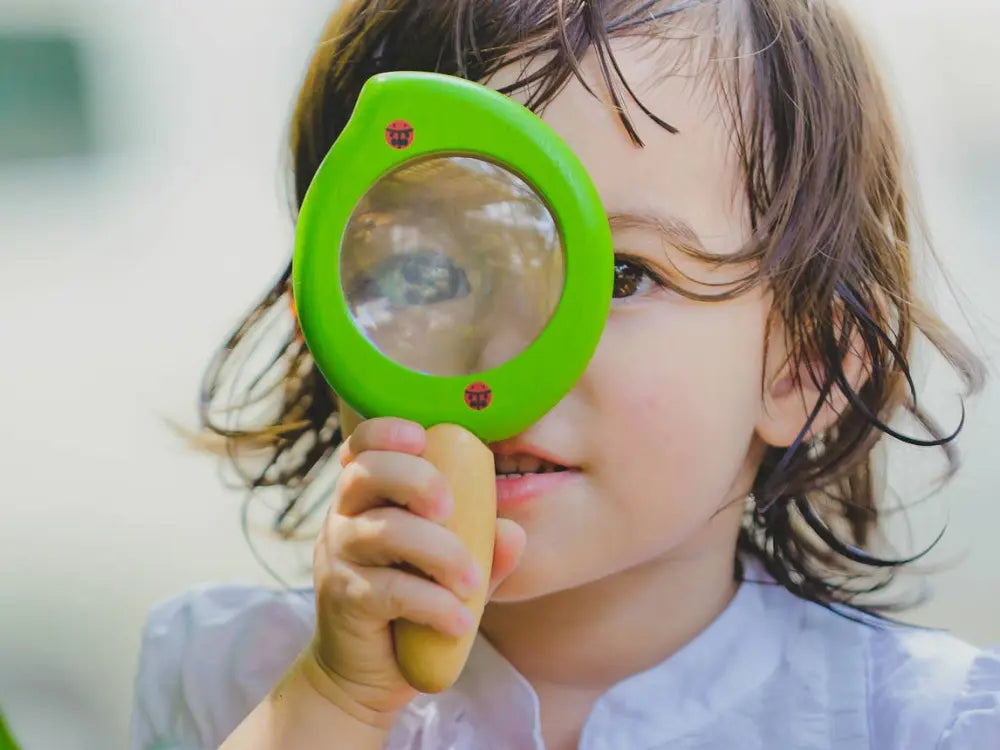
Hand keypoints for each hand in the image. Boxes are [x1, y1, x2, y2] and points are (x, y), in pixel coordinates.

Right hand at [303, 417, 525, 721]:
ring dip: (439, 551)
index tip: (422, 437)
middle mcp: (344, 517)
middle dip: (416, 479)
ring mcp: (339, 558)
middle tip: (451, 509)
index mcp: (368, 496)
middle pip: (366, 473)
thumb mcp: (452, 571)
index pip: (363, 446)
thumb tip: (514, 532)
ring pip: (383, 531)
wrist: (366, 674)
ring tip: (472, 582)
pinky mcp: (345, 600)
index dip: (386, 432)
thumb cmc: (413, 603)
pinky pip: (391, 590)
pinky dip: (434, 603)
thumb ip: (484, 548)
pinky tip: (461, 620)